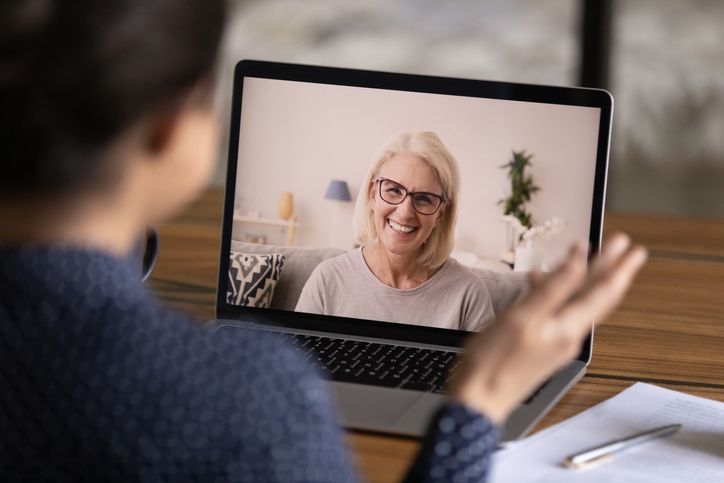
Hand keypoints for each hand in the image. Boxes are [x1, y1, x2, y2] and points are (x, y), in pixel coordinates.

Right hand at [450, 233, 647, 424]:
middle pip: (597, 298)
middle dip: (611, 270)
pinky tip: (538, 283)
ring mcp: (555, 343)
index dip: (617, 267)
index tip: (631, 247)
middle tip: (623, 247)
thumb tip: (578, 263)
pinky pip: (559, 313)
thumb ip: (552, 289)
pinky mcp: (541, 347)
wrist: (479, 399)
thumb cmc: (494, 361)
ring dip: (585, 279)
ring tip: (587, 258)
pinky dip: (556, 293)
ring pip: (578, 304)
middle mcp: (567, 336)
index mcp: (567, 329)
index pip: (602, 292)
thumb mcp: (523, 317)